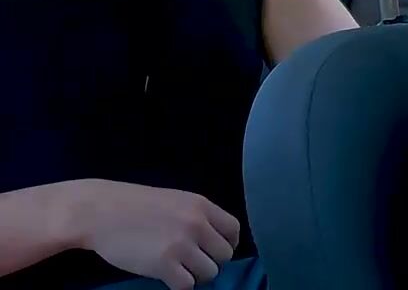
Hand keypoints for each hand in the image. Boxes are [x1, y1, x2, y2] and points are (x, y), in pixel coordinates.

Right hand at [68, 179, 239, 289]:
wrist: (98, 211)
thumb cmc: (133, 206)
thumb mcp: (175, 200)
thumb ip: (197, 217)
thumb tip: (213, 240)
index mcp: (202, 206)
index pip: (233, 230)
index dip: (226, 244)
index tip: (211, 251)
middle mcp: (197, 224)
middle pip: (224, 255)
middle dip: (209, 262)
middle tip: (190, 262)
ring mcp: (181, 245)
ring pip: (209, 273)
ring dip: (195, 275)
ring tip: (177, 269)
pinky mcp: (164, 264)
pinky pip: (187, 286)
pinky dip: (179, 285)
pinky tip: (166, 278)